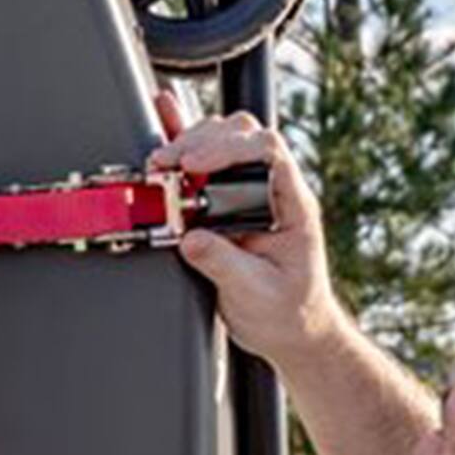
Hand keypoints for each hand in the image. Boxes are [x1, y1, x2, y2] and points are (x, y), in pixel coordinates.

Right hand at [148, 111, 340, 373]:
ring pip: (222, 141)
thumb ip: (224, 264)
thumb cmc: (288, 312)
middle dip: (201, 141)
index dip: (229, 148)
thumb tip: (192, 238)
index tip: (194, 165)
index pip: (268, 150)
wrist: (290, 330)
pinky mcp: (224, 205)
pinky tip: (166, 124)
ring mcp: (248, 194)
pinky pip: (204, 164)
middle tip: (169, 163)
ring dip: (188, 144)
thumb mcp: (256, 293)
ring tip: (161, 164)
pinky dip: (183, 144)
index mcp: (292, 204)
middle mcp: (272, 191)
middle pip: (242, 135)